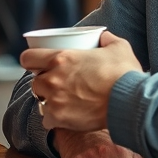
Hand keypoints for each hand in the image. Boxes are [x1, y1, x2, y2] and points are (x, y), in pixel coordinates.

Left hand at [22, 31, 142, 131]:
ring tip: (63, 102)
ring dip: (49, 101)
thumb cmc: (124, 74)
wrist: (130, 102)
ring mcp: (54, 100)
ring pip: (40, 101)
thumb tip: (104, 37)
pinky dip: (55, 119)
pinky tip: (66, 117)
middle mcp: (52, 79)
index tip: (38, 64)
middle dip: (44, 83)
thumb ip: (107, 39)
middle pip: (35, 82)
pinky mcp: (60, 118)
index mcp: (60, 58)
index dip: (32, 61)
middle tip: (58, 85)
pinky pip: (47, 120)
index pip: (27, 58)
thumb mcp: (118, 47)